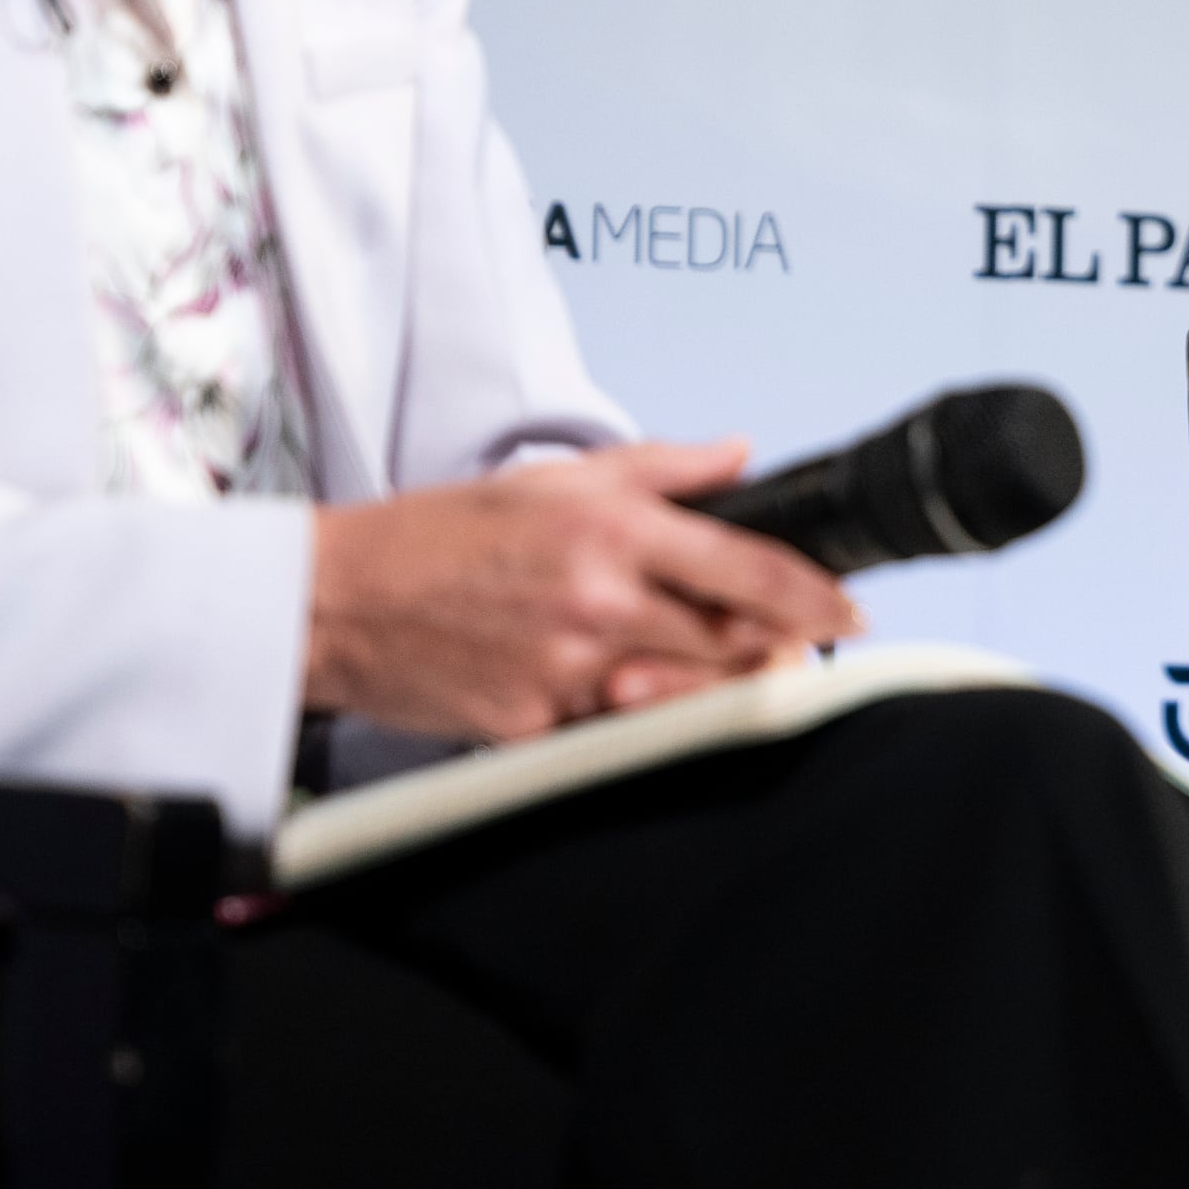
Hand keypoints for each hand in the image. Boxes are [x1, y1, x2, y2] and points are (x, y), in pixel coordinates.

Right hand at [304, 439, 867, 742]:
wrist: (338, 601)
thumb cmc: (438, 535)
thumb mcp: (553, 477)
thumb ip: (662, 467)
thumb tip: (740, 456)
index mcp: (612, 531)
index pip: (750, 570)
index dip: (816, 598)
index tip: (850, 613)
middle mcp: (600, 601)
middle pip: (733, 643)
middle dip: (773, 649)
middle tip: (790, 645)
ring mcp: (569, 671)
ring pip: (684, 694)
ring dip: (710, 686)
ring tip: (706, 667)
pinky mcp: (536, 727)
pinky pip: (611, 732)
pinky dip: (629, 714)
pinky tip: (615, 691)